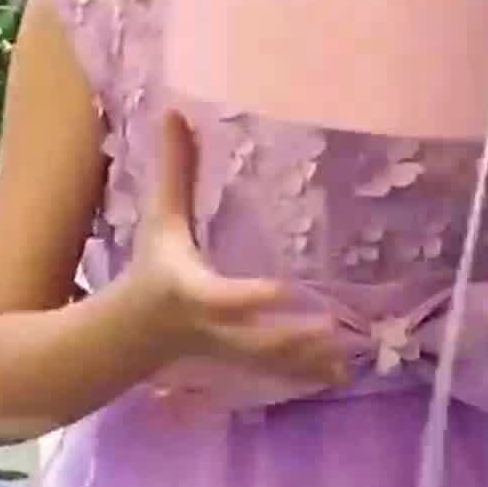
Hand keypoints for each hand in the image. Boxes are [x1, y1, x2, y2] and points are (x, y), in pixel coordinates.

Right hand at [125, 110, 349, 386]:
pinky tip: (347, 376)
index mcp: (193, 289)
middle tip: (336, 329)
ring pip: (273, 363)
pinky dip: (310, 376)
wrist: (134, 331)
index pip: (225, 296)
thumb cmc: (151, 265)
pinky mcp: (240, 364)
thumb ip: (174, 168)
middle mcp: (214, 327)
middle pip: (255, 340)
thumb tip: (174, 110)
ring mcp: (228, 351)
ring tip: (354, 356)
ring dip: (311, 361)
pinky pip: (278, 374)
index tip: (286, 288)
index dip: (255, 296)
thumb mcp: (159, 218)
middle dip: (293, 338)